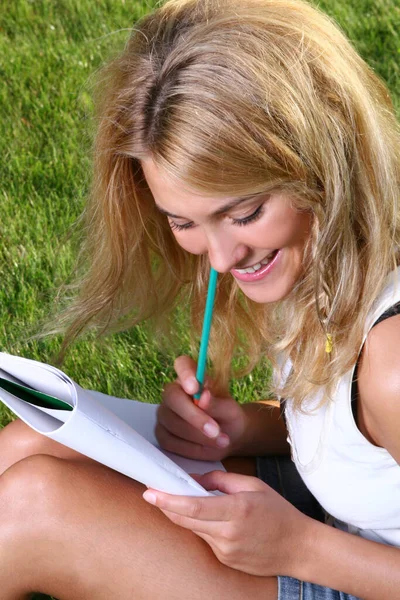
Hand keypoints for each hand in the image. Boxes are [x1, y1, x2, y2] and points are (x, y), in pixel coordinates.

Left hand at [143, 471, 307, 575]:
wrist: (299, 547)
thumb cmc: (278, 512)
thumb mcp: (253, 485)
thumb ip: (220, 481)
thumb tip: (194, 480)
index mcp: (237, 509)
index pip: (193, 507)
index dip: (168, 500)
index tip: (150, 492)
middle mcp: (229, 533)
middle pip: (186, 520)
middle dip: (166, 506)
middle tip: (153, 492)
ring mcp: (226, 551)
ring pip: (194, 530)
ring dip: (184, 516)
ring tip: (183, 500)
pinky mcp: (226, 560)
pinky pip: (206, 540)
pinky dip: (202, 527)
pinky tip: (212, 519)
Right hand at [156, 356, 247, 460]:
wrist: (228, 437)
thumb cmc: (229, 417)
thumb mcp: (231, 411)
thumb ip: (218, 403)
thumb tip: (204, 396)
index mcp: (191, 377)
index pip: (182, 364)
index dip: (186, 374)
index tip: (196, 388)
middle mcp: (173, 392)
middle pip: (172, 397)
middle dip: (193, 416)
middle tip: (215, 430)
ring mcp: (164, 413)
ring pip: (172, 423)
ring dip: (197, 435)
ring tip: (221, 441)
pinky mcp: (162, 434)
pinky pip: (171, 442)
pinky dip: (191, 448)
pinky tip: (208, 448)